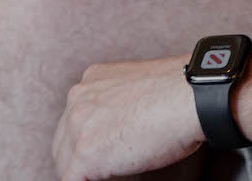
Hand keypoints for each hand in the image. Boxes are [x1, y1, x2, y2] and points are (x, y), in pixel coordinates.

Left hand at [52, 56, 202, 180]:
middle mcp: (78, 97)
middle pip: (63, 139)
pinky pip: (71, 179)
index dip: (86, 139)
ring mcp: (78, 125)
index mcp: (91, 80)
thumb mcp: (139, 88)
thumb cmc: (179, 95)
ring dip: (81, 172)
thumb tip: (123, 126)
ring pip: (64, 162)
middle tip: (97, 172)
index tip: (101, 151)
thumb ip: (121, 104)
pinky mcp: (85, 153)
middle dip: (76, 157)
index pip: (76, 118)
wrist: (188, 98)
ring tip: (101, 178)